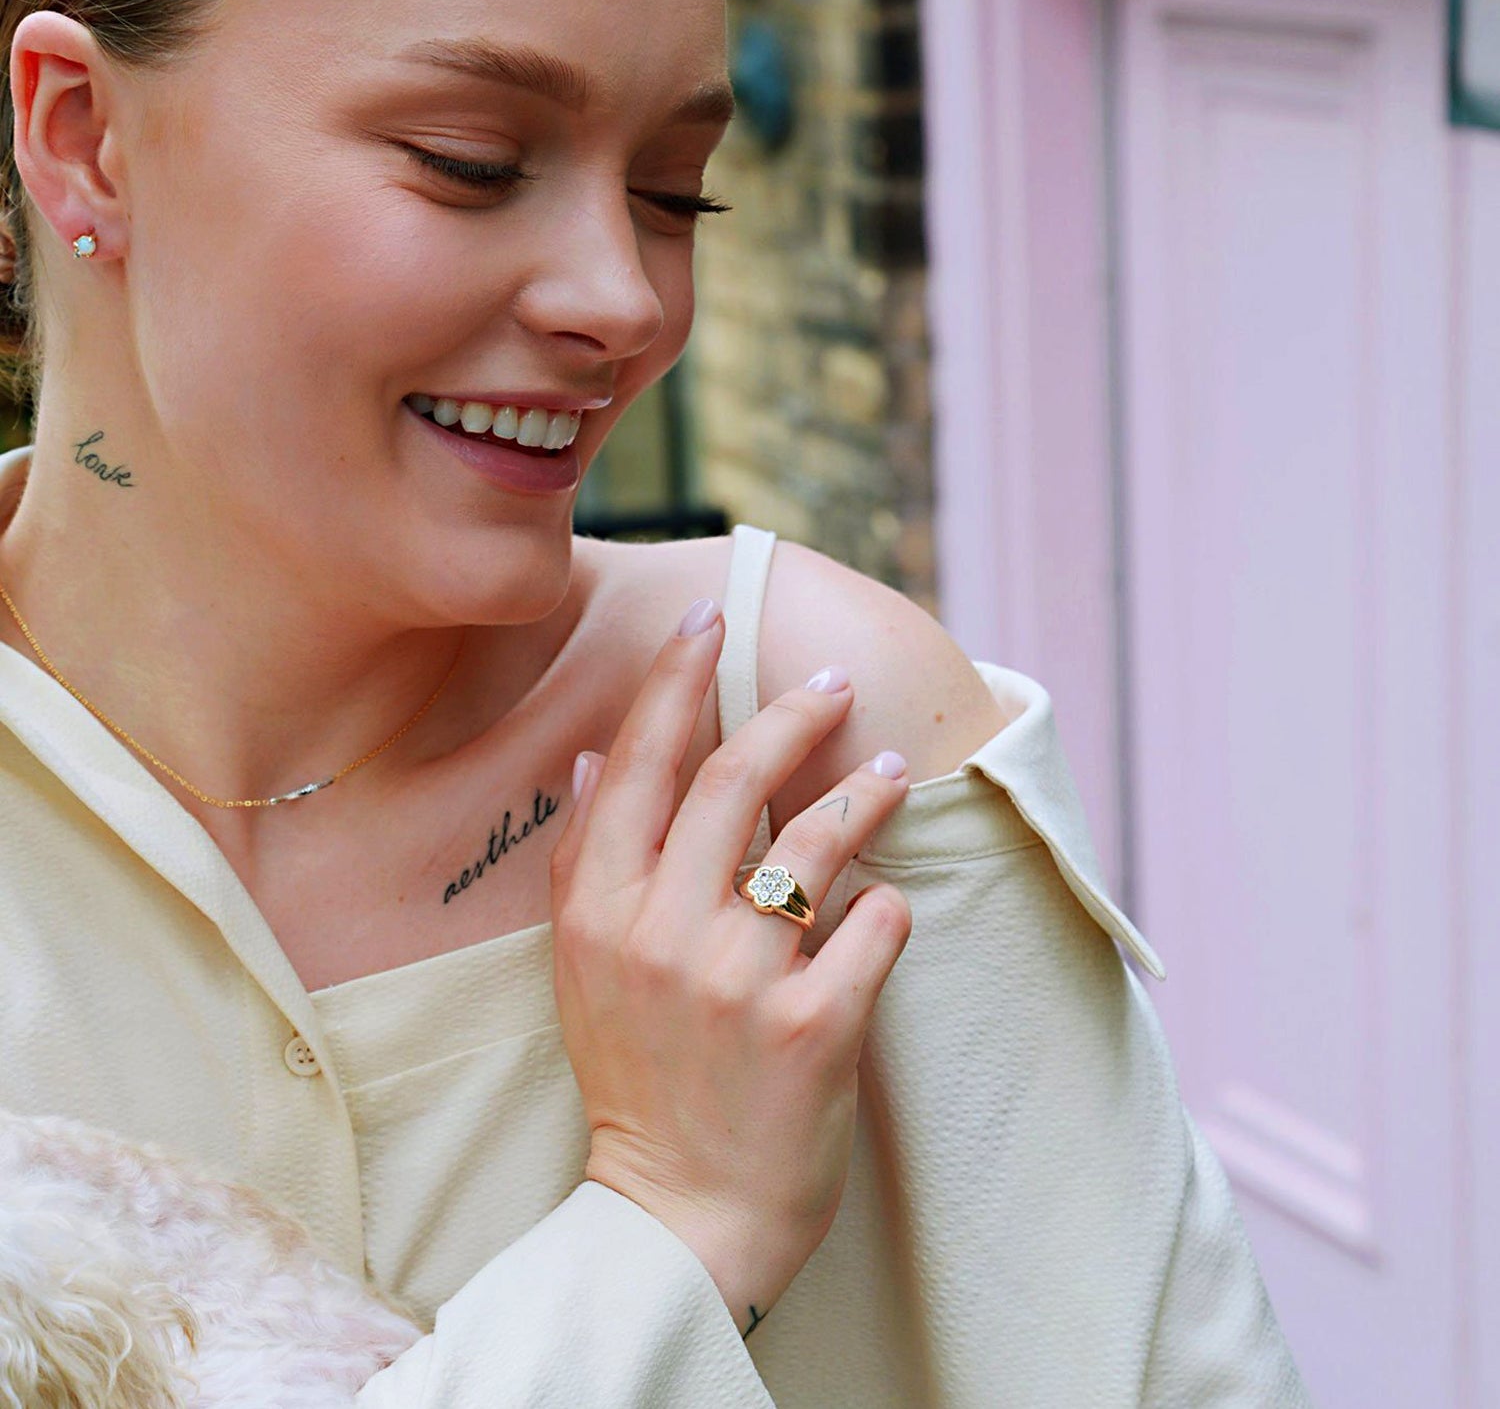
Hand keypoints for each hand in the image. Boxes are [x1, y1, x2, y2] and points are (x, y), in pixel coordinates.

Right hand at [548, 597, 912, 1337]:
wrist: (678, 1215)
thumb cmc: (637, 1079)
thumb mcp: (585, 971)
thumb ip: (587, 862)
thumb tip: (599, 758)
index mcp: (600, 912)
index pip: (641, 763)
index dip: (676, 679)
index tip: (708, 617)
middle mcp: (662, 933)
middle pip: (732, 780)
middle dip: (792, 713)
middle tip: (835, 682)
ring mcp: (738, 981)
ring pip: (814, 842)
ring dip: (862, 793)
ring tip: (892, 771)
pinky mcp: (814, 1028)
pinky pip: (873, 927)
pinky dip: (888, 907)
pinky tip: (889, 906)